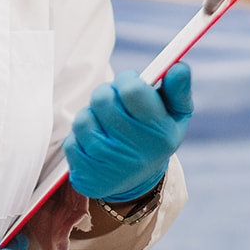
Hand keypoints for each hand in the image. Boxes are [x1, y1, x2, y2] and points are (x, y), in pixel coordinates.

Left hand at [65, 64, 193, 202]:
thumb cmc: (157, 137)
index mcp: (158, 132)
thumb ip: (178, 89)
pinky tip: (96, 143)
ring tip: (105, 123)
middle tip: (116, 101)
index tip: (130, 83)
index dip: (127, 80)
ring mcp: (108, 165)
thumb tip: (178, 67)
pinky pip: (71, 143)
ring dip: (92, 115)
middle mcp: (133, 150)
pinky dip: (81, 138)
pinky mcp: (87, 177)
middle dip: (107, 93)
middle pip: (102, 99)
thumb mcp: (176, 115)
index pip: (131, 90)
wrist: (140, 183)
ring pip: (83, 120)